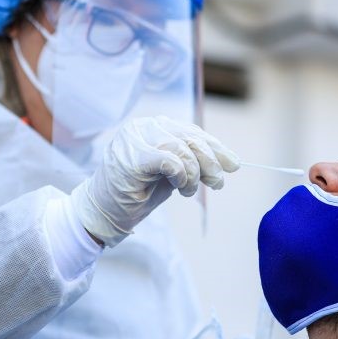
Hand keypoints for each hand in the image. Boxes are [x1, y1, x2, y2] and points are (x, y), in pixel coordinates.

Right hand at [71, 116, 238, 246]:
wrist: (104, 213)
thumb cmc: (138, 193)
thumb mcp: (172, 174)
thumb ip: (194, 162)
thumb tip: (230, 162)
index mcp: (153, 126)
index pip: (191, 131)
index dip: (215, 147)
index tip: (233, 164)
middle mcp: (143, 126)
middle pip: (190, 138)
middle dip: (211, 161)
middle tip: (218, 182)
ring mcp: (135, 139)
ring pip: (183, 149)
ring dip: (194, 174)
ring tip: (189, 190)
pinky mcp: (132, 156)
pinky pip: (171, 161)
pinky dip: (182, 175)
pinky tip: (180, 186)